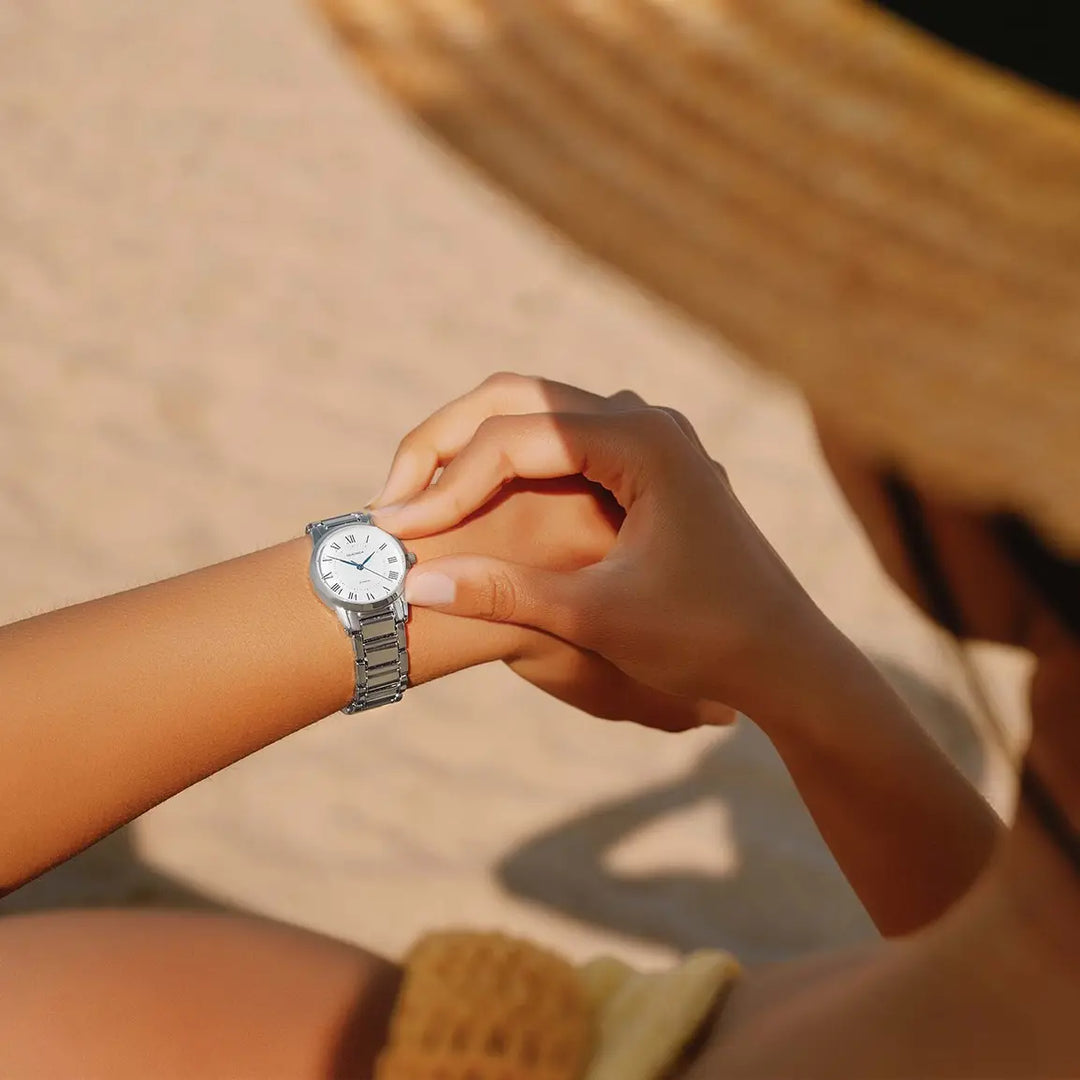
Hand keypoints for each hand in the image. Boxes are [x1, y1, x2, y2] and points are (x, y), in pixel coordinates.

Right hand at [372, 373, 844, 729]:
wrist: (785, 656)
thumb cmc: (704, 638)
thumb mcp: (596, 618)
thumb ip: (503, 594)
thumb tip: (410, 585)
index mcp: (641, 442)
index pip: (514, 436)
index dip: (448, 483)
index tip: (400, 533)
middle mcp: (647, 422)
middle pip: (516, 401)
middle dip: (446, 448)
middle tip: (392, 500)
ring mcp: (651, 438)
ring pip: (535, 414)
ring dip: (475, 451)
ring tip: (424, 501)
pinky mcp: (649, 464)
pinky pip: (561, 442)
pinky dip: (511, 465)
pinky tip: (478, 505)